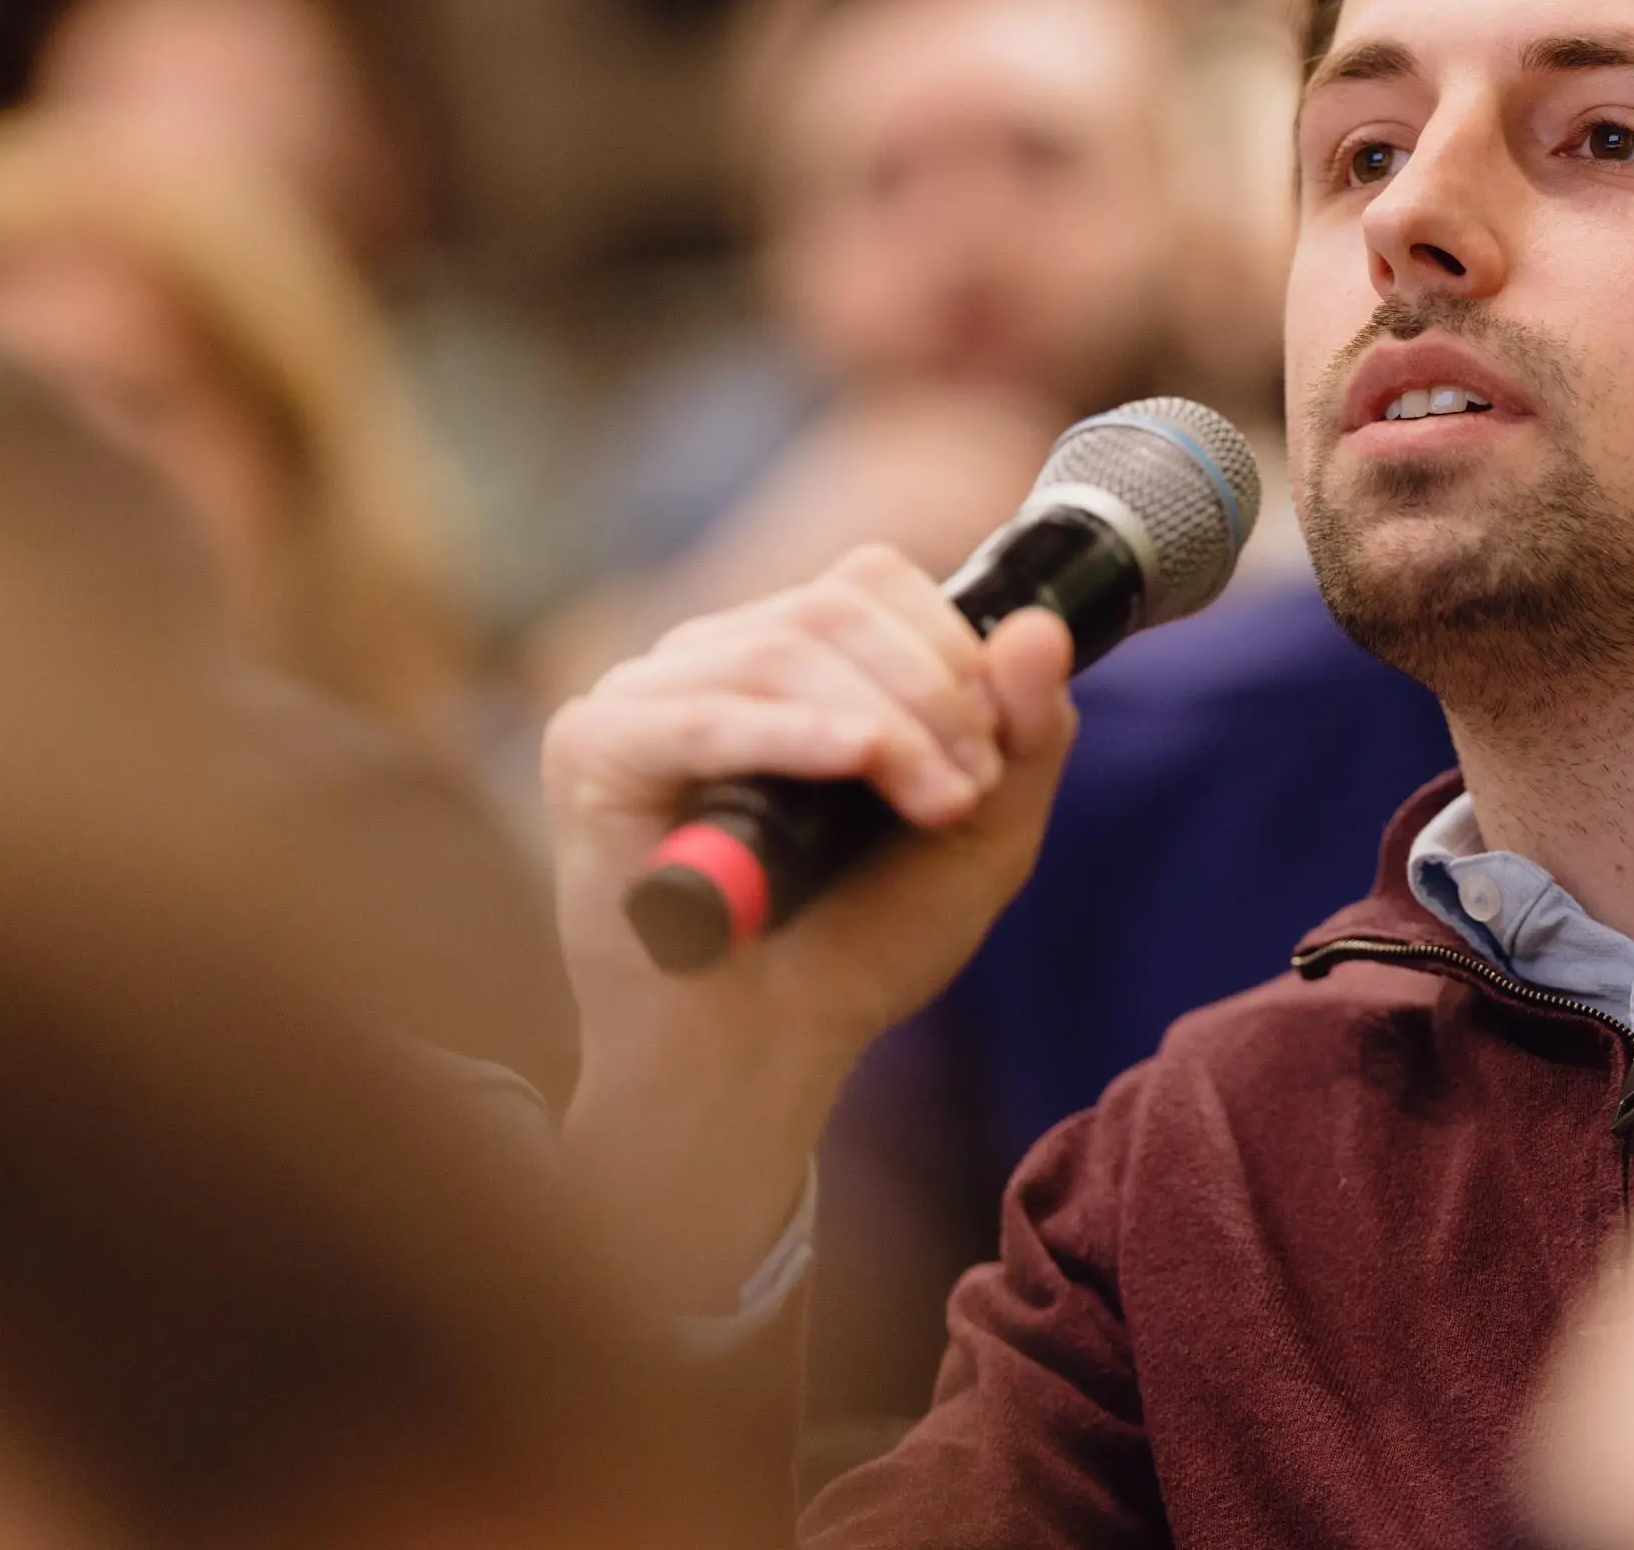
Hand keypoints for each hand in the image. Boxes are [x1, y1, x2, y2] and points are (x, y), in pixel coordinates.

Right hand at [545, 545, 1077, 1310]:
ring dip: (883, 724)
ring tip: (933, 805)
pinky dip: (787, 733)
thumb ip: (1028, 731)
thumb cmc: (862, 940)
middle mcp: (712, 659)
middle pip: (833, 608)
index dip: (949, 645)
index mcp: (793, 657)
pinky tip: (852, 760)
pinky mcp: (593, 750)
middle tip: (968, 792)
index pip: (871, 580)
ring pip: (779, 649)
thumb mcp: (982, 829)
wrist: (767, 1053)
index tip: (992, 750)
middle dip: (930, 694)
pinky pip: (695, 716)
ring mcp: (645, 697)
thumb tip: (1040, 624)